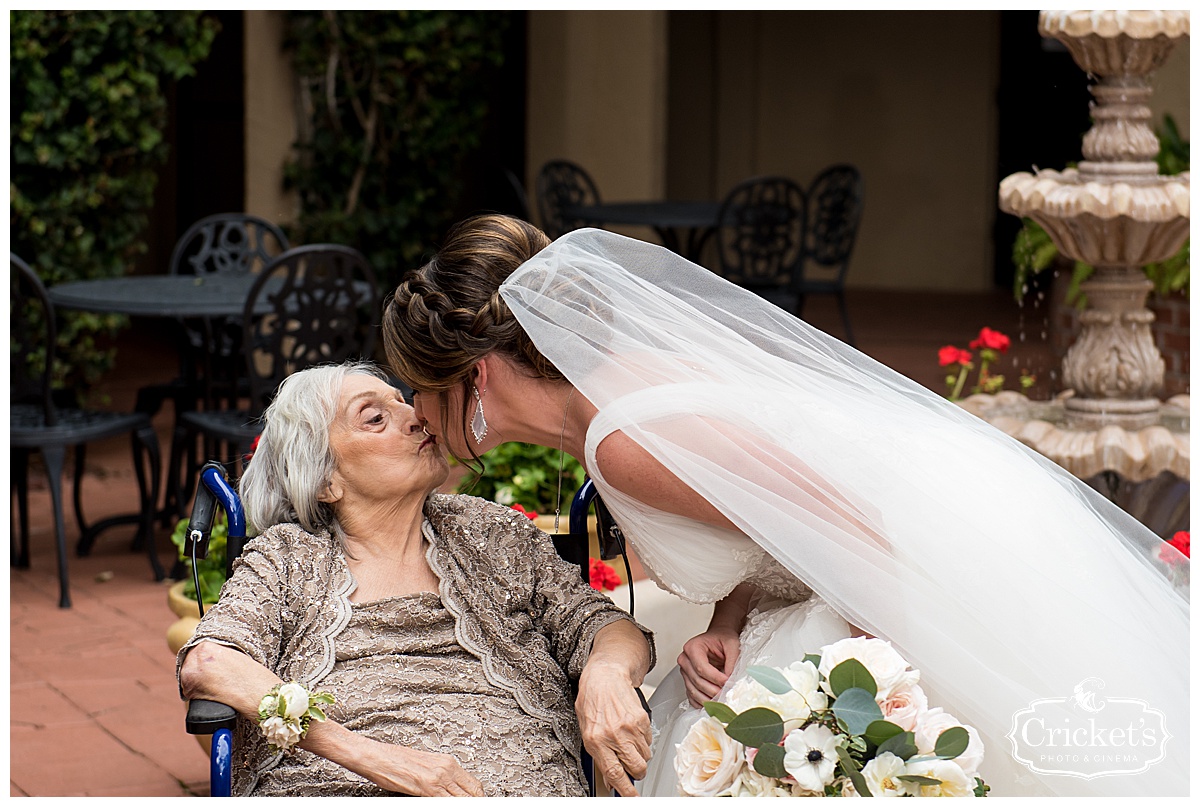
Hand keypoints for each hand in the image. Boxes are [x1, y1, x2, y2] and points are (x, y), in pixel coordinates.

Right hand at [359, 742, 484, 796]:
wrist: (377, 756)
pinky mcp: (426, 787)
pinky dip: (451, 806)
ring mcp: (438, 777)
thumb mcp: (425, 766)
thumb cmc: (396, 760)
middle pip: (473, 792)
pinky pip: (446, 802)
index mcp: (447, 762)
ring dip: (466, 805)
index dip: (479, 797)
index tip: (480, 803)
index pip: (474, 784)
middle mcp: (446, 768)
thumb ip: (441, 777)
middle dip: (477, 802)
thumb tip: (451, 790)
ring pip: (463, 798)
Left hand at [576, 662, 652, 796]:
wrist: (605, 676)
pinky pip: (649, 740)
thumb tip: (610, 776)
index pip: (615, 774)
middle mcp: (614, 735)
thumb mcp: (586, 730)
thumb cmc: (592, 700)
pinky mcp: (642, 719)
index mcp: (597, 741)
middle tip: (631, 765)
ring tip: (627, 739)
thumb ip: (598, 755)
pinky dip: (643, 739)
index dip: (625, 790)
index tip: (632, 798)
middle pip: (637, 768)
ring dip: (639, 753)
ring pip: (645, 755)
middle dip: (636, 772)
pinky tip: (631, 728)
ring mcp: (630, 727)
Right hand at [678, 626, 740, 707]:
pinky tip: (712, 705)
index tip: (728, 683)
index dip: (715, 678)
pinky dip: (701, 703)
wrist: (718, 638)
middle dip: (713, 691)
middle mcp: (685, 659)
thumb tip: (731, 679)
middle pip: (697, 681)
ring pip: (693, 691)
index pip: (701, 668)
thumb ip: (732, 661)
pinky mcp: (688, 681)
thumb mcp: (732, 644)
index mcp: (692, 647)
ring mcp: (685, 672)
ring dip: (708, 700)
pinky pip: (691, 696)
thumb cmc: (722, 639)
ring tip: (722, 701)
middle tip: (727, 694)